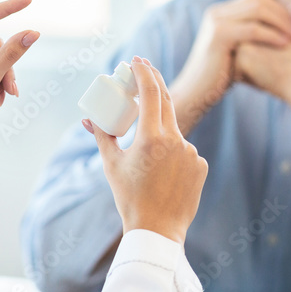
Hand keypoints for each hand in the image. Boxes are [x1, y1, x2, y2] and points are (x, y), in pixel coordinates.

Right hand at [84, 57, 208, 244]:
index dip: (144, 72)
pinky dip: (172, 154)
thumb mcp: (112, 165)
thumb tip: (89, 117)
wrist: (157, 230)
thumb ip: (102, 136)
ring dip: (160, 132)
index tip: (137, 60)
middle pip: (166, 101)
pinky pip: (184, 151)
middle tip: (144, 70)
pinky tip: (163, 175)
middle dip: (154, 83)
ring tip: (148, 165)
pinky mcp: (201, 164)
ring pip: (173, 132)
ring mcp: (191, 152)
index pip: (150, 93)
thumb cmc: (130, 198)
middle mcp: (176, 141)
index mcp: (152, 138)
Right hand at [171, 0, 290, 133]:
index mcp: (221, 12)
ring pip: (257, 10)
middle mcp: (217, 12)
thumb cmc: (220, 77)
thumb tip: (280, 31)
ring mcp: (216, 21)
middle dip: (282, 14)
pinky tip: (284, 45)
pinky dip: (271, 35)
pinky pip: (252, 29)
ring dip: (280, 22)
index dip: (278, 9)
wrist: (196, 93)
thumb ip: (252, 36)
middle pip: (258, 0)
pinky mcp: (219, 36)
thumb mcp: (238, 50)